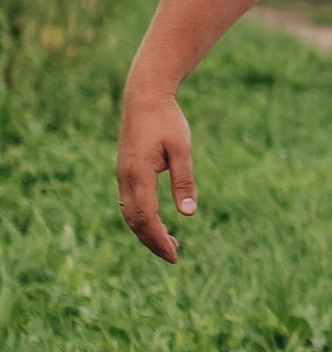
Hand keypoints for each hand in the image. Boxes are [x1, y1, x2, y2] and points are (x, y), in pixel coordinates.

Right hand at [117, 85, 195, 263]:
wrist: (144, 96)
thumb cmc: (167, 120)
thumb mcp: (181, 149)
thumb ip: (184, 181)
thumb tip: (188, 213)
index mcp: (139, 175)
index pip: (147, 218)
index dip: (159, 239)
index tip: (174, 255)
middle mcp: (125, 178)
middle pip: (135, 221)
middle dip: (152, 241)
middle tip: (174, 255)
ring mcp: (122, 175)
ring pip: (129, 214)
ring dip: (146, 231)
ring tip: (169, 242)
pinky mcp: (124, 171)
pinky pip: (128, 203)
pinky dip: (141, 218)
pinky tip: (156, 221)